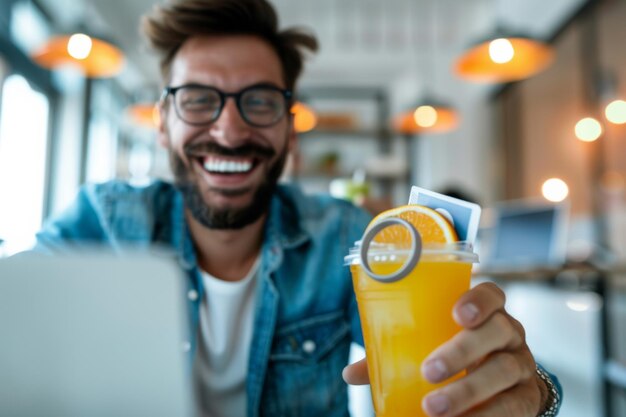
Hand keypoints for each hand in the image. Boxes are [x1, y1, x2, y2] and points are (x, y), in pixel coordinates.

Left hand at [343, 282, 547, 416]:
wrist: (504, 388)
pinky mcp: (529, 396)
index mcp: (485, 312)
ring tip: (434, 409)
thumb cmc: (456, 355)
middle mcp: (510, 333)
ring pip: (505, 370)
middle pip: (498, 331)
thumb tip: (350, 374)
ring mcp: (523, 364)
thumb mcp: (431, 346)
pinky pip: (515, 406)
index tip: (457, 314)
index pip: (493, 293)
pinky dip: (488, 416)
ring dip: (468, 391)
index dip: (479, 300)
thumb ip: (395, 353)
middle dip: (463, 351)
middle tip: (429, 371)